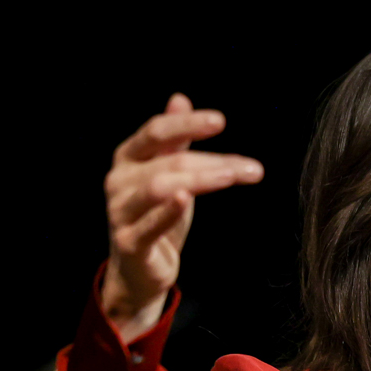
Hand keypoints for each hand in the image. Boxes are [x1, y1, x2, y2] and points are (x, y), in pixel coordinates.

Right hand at [100, 93, 264, 341]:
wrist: (138, 272)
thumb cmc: (155, 216)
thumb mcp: (167, 174)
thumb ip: (172, 140)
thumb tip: (180, 99)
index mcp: (128, 158)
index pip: (156, 131)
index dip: (187, 125)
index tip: (220, 121)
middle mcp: (119, 181)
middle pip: (170, 161)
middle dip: (214, 162)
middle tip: (252, 168)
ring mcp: (120, 211)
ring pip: (161, 187)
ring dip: (201, 179)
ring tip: (232, 177)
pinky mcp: (128, 242)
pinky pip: (149, 224)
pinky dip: (167, 211)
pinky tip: (186, 198)